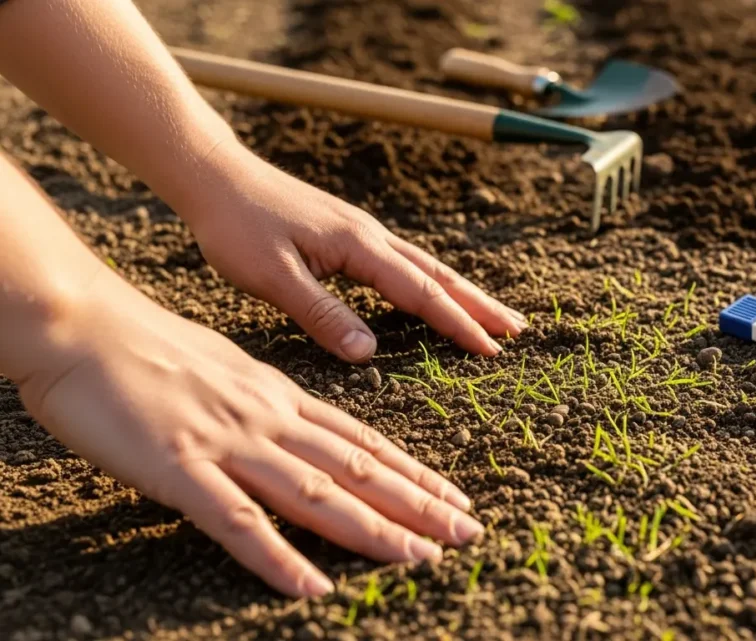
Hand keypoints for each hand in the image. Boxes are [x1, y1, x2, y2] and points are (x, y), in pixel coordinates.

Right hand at [17, 271, 482, 596]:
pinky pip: (236, 522)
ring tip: (422, 558)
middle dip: (419, 504)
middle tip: (469, 531)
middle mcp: (268, 419)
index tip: (455, 497)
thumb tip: (292, 428)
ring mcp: (228, 443)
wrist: (82, 325)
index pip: (363, 440)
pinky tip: (313, 588)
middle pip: (358, 468)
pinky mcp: (180, 468)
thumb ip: (264, 403)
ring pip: (317, 493)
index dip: (414, 473)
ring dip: (374, 530)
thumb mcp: (227, 369)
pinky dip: (277, 558)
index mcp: (279, 396)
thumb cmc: (146, 346)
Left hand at [179, 139, 525, 362]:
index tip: (491, 350)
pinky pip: (405, 261)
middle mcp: (370, 236)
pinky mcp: (348, 233)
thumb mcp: (272, 277)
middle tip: (517, 330)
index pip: (420, 293)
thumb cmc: (236, 226)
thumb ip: (323, 314)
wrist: (214, 175)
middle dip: (480, 305)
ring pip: (426, 266)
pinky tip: (433, 292)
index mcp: (359, 247)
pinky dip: (432, 281)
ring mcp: (361, 232)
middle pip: (439, 275)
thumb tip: (370, 353)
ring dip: (462, 292)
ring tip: (492, 315)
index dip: (458, 324)